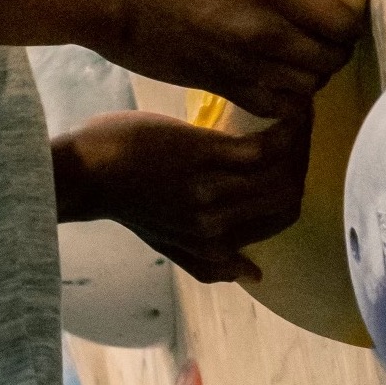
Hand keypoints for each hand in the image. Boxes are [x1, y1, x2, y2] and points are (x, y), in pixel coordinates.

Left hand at [53, 108, 314, 283]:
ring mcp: (212, 190)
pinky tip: (289, 108)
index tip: (297, 159)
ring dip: (299, 140)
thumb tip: (254, 276)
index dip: (297, 190)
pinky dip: (286, 128)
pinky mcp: (203, 157)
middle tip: (299, 128)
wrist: (82, 175)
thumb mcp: (167, 242)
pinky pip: (264, 148)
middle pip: (288, 197)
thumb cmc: (120, 199)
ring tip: (298, 111)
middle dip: (303, 161)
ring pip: (283, 172)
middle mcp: (218, 222)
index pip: (279, 220)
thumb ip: (209, 261)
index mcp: (213, 242)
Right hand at [107, 0, 364, 118]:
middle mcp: (262, 30)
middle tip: (319, 40)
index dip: (347, 21)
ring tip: (298, 63)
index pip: (342, 20)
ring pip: (308, 87)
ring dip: (309, 77)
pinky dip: (284, 101)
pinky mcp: (220, 87)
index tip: (335, 15)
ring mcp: (242, 63)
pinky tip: (274, 83)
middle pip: (332, 58)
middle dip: (332, 50)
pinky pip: (276, 108)